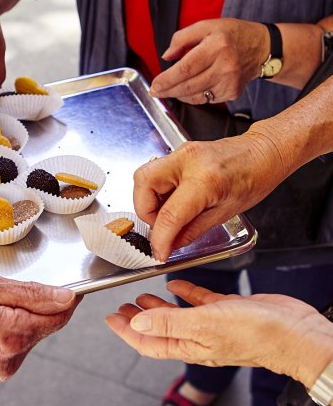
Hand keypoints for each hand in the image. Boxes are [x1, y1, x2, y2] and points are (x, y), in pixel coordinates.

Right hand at [0, 273, 80, 382]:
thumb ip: (31, 293)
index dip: (68, 300)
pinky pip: (11, 349)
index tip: (72, 289)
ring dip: (19, 320)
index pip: (59, 317)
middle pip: (43, 327)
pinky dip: (6, 333)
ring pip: (27, 337)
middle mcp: (9, 359)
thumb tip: (65, 297)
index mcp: (11, 335)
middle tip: (6, 292)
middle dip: (35, 307)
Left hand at [106, 280, 325, 381]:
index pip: (148, 341)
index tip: (110, 319)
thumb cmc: (254, 332)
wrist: (292, 330)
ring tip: (141, 296)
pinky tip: (175, 285)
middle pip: (158, 329)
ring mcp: (212, 324)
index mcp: (190, 346)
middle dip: (137, 319)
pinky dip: (185, 293)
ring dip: (157, 307)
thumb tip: (136, 324)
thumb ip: (170, 322)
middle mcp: (198, 338)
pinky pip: (198, 301)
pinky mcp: (226, 310)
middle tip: (121, 307)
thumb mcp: (205, 325)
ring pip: (176, 316)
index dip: (126, 331)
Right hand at [133, 132, 287, 260]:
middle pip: (144, 184)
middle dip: (145, 212)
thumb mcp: (226, 213)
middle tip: (160, 227)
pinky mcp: (179, 152)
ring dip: (148, 200)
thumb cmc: (254, 178)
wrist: (263, 152)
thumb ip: (193, 230)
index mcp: (205, 180)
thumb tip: (172, 244)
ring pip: (144, 176)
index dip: (159, 239)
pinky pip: (156, 172)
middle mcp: (187, 161)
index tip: (159, 253)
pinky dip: (157, 191)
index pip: (169, 215)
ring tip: (166, 214)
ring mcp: (181, 153)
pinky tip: (172, 201)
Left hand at [149, 18, 267, 103]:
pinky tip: (186, 91)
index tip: (154, 86)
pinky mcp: (233, 93)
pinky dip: (193, 97)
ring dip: (178, 95)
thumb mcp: (206, 26)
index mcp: (217, 46)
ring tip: (168, 91)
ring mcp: (230, 82)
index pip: (186, 68)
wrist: (261, 48)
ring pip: (196, 96)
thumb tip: (166, 57)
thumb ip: (182, 38)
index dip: (167, 79)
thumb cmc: (231, 34)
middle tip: (154, 92)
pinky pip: (207, 99)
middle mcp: (225, 66)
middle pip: (189, 86)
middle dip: (168, 91)